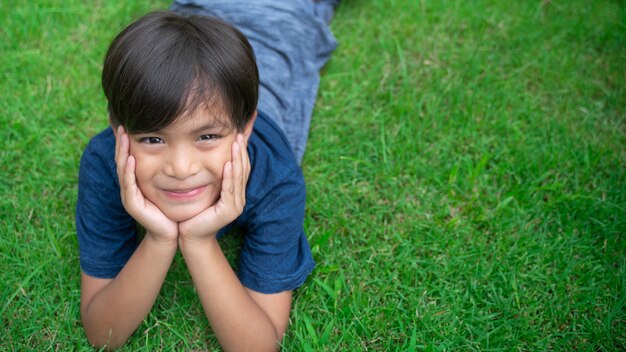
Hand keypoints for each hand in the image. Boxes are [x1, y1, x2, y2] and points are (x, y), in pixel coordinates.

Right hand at [115, 126, 177, 242]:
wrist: (171, 232)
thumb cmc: (172, 207)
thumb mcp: (170, 184)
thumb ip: (168, 169)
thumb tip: (176, 148)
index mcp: (136, 180)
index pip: (129, 156)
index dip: (127, 141)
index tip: (128, 123)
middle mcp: (129, 186)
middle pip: (122, 159)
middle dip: (121, 142)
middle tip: (121, 124)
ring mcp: (129, 195)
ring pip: (122, 169)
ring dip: (122, 152)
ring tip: (123, 135)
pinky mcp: (133, 204)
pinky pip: (129, 184)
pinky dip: (129, 171)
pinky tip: (131, 159)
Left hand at [178, 134, 249, 241]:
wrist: (190, 236)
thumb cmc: (194, 212)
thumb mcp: (204, 190)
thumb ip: (211, 176)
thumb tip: (210, 157)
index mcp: (235, 192)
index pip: (241, 167)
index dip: (241, 151)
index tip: (240, 133)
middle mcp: (239, 198)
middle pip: (243, 169)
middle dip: (242, 151)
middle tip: (240, 133)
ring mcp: (236, 205)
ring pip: (238, 177)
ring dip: (237, 159)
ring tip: (236, 143)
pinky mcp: (229, 211)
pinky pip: (229, 190)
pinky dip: (229, 176)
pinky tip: (228, 163)